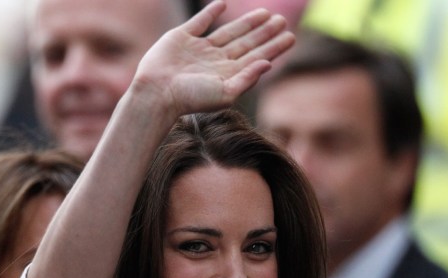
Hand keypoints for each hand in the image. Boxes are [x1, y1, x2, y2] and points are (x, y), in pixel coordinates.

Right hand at [131, 1, 294, 118]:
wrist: (157, 92)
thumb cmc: (190, 98)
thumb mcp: (224, 94)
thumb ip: (247, 79)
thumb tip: (269, 63)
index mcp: (226, 75)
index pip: (256, 58)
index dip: (274, 47)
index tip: (290, 36)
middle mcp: (214, 62)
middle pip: (246, 44)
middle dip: (265, 33)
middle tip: (282, 21)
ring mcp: (198, 49)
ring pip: (228, 32)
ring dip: (247, 23)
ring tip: (266, 13)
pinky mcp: (181, 38)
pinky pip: (200, 22)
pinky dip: (211, 12)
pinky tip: (223, 4)